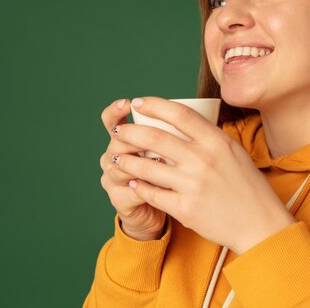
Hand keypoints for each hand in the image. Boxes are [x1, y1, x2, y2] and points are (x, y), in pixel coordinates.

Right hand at [99, 99, 165, 240]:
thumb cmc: (170, 171)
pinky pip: (130, 191)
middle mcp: (113, 156)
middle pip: (115, 141)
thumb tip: (198, 104)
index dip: (115, 110)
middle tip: (152, 135)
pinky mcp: (119, 199)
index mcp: (123, 139)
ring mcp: (112, 178)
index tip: (129, 103)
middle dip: (131, 136)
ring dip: (141, 162)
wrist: (163, 206)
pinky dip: (146, 187)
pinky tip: (161, 185)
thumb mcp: (171, 147)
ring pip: (120, 166)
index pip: (111, 119)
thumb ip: (174, 129)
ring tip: (162, 159)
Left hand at [113, 97, 294, 253]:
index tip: (138, 102)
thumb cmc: (248, 186)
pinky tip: (133, 182)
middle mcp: (203, 160)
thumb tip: (182, 122)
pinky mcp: (186, 209)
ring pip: (147, 167)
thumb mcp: (234, 153)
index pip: (180, 114)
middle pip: (155, 138)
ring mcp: (193, 185)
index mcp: (217, 142)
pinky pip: (152, 194)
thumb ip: (209, 138)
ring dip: (126, 160)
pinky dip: (139, 186)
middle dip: (130, 132)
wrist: (260, 223)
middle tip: (119, 131)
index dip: (155, 105)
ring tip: (117, 157)